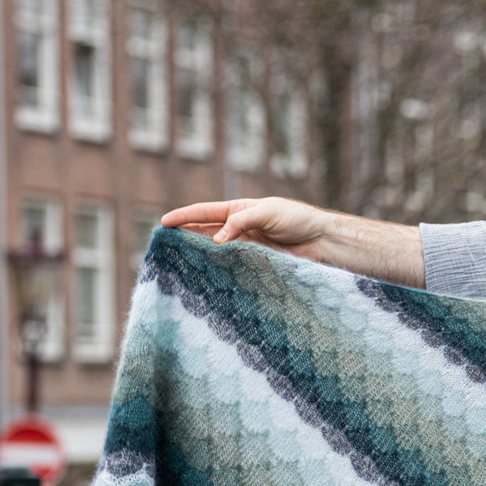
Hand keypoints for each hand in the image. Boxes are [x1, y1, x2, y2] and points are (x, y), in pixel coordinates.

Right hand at [160, 198, 334, 259]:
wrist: (321, 240)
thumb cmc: (298, 219)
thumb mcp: (268, 213)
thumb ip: (241, 222)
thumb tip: (216, 240)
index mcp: (238, 210)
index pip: (204, 212)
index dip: (183, 217)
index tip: (164, 223)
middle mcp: (238, 228)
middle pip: (204, 232)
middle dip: (184, 237)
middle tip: (163, 245)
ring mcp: (245, 247)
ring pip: (215, 251)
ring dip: (198, 255)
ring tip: (177, 262)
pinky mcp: (255, 263)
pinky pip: (231, 266)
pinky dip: (218, 269)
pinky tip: (206, 275)